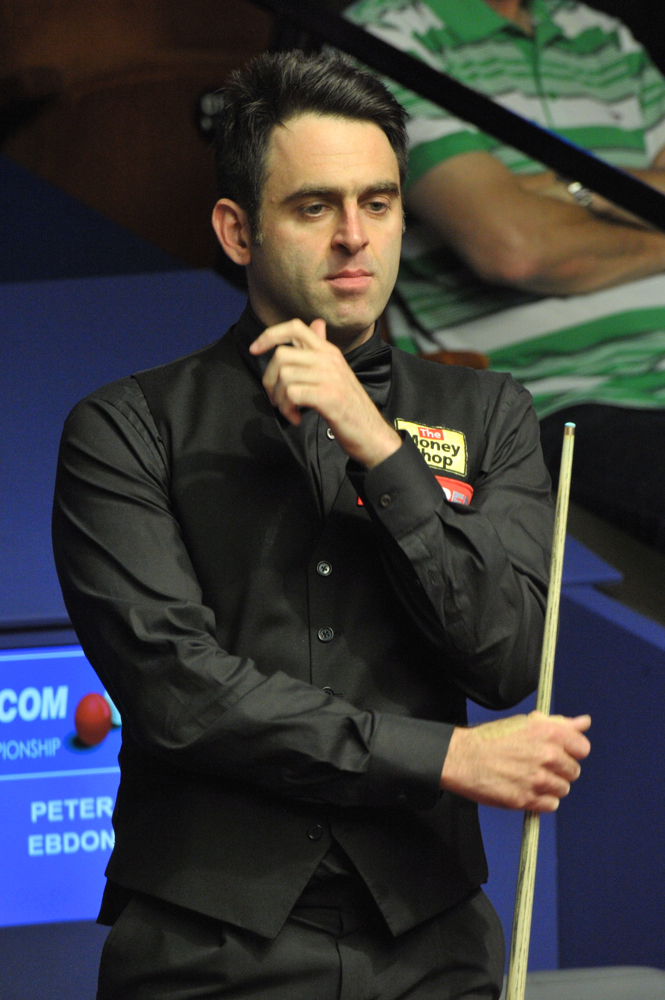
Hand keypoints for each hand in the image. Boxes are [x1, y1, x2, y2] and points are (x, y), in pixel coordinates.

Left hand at [249, 318, 400, 468]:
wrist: (371, 433)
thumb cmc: (349, 405)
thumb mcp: (336, 371)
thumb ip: (321, 348)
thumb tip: (316, 323)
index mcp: (329, 351)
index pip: (295, 327)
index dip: (269, 334)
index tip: (255, 349)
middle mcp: (329, 359)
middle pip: (281, 355)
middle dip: (269, 379)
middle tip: (276, 398)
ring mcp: (330, 377)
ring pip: (284, 376)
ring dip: (279, 399)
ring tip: (289, 411)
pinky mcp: (329, 396)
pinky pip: (292, 394)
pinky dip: (287, 410)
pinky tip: (296, 418)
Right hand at [440, 711, 590, 812]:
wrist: (463, 758)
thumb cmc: (492, 738)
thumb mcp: (525, 723)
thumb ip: (559, 724)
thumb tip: (584, 722)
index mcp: (547, 732)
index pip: (582, 747)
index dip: (572, 750)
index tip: (560, 752)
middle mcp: (546, 755)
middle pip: (574, 771)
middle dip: (560, 769)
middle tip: (539, 765)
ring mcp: (536, 779)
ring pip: (563, 789)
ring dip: (551, 785)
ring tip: (531, 778)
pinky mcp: (526, 799)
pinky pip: (551, 804)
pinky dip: (542, 800)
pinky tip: (527, 789)